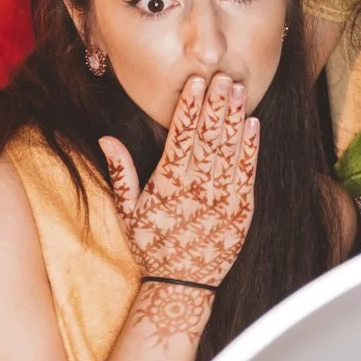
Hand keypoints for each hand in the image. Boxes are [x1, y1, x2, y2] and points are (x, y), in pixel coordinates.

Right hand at [100, 74, 258, 286]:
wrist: (182, 284)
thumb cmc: (152, 245)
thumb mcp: (128, 211)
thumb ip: (120, 172)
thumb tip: (107, 139)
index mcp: (169, 182)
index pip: (181, 135)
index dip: (190, 106)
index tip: (196, 82)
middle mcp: (197, 186)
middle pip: (209, 136)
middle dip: (217, 103)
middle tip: (224, 76)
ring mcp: (222, 196)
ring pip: (231, 148)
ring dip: (235, 117)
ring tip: (239, 90)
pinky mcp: (241, 208)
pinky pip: (248, 171)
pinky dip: (251, 147)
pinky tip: (253, 125)